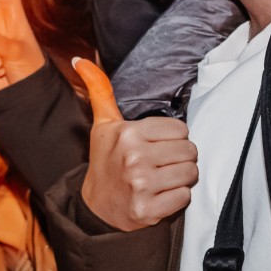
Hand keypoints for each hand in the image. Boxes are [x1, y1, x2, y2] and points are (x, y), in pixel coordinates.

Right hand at [75, 60, 197, 231]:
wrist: (95, 208)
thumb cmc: (106, 162)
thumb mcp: (103, 126)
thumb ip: (100, 91)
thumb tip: (80, 60)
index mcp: (128, 134)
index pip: (181, 130)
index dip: (173, 139)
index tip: (157, 147)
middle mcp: (134, 158)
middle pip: (189, 151)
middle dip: (179, 158)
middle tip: (160, 165)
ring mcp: (141, 186)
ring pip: (190, 173)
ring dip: (181, 178)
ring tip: (162, 179)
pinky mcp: (148, 210)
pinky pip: (184, 197)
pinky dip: (176, 198)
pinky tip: (160, 196)